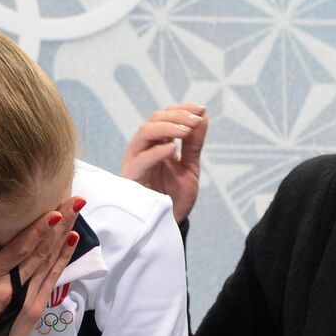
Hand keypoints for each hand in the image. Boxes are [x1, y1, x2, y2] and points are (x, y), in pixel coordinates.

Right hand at [0, 197, 80, 335]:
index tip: (53, 211)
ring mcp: (29, 298)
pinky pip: (53, 276)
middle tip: (76, 200)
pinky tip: (73, 239)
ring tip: (77, 210)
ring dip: (65, 234)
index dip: (37, 230)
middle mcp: (13, 287)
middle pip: (41, 251)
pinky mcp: (38, 306)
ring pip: (50, 260)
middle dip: (60, 224)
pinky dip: (64, 256)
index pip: (19, 250)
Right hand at [121, 102, 207, 222]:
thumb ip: (194, 144)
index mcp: (156, 145)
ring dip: (167, 127)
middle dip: (176, 116)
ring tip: (187, 130)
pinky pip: (140, 160)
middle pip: (153, 120)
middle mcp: (144, 150)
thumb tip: (203, 116)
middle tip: (196, 120)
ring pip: (144, 133)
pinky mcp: (131, 178)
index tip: (201, 109)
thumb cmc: (175, 198)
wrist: (168, 226)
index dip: (181, 109)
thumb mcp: (190, 167)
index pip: (164, 117)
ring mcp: (136, 162)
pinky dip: (156, 151)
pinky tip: (172, 149)